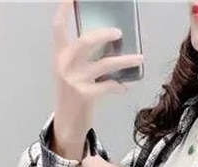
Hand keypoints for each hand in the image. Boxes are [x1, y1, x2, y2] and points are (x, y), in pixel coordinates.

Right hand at [51, 0, 144, 157]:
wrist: (67, 123)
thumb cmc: (72, 95)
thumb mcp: (72, 72)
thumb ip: (83, 57)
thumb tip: (109, 40)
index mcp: (60, 56)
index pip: (58, 28)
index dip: (63, 11)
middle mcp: (64, 66)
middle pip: (84, 42)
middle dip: (103, 34)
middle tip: (119, 31)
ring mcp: (74, 81)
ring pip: (103, 64)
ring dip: (124, 60)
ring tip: (139, 58)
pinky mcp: (85, 96)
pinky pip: (107, 85)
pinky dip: (118, 85)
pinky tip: (125, 86)